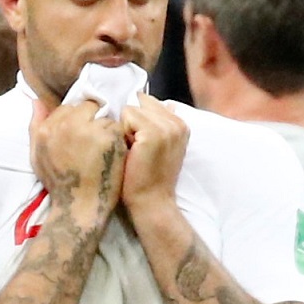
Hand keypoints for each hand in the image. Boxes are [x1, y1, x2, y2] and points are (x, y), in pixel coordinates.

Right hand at [29, 99, 125, 222]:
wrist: (79, 206)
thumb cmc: (58, 184)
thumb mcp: (37, 155)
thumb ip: (36, 125)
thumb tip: (36, 101)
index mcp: (48, 128)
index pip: (68, 108)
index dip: (77, 120)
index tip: (82, 135)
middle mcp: (67, 125)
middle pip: (86, 107)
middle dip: (92, 120)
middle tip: (95, 140)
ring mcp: (89, 130)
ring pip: (103, 116)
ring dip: (105, 129)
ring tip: (104, 149)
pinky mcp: (109, 137)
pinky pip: (116, 127)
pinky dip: (117, 138)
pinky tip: (112, 153)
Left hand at [119, 94, 187, 211]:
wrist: (152, 202)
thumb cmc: (150, 177)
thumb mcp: (161, 147)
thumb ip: (160, 123)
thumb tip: (159, 101)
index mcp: (181, 124)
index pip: (149, 102)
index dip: (138, 120)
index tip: (142, 143)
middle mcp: (177, 123)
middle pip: (139, 103)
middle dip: (132, 121)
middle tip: (137, 148)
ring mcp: (167, 127)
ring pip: (131, 109)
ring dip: (126, 128)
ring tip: (134, 150)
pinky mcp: (153, 133)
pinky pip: (126, 117)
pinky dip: (123, 133)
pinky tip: (131, 151)